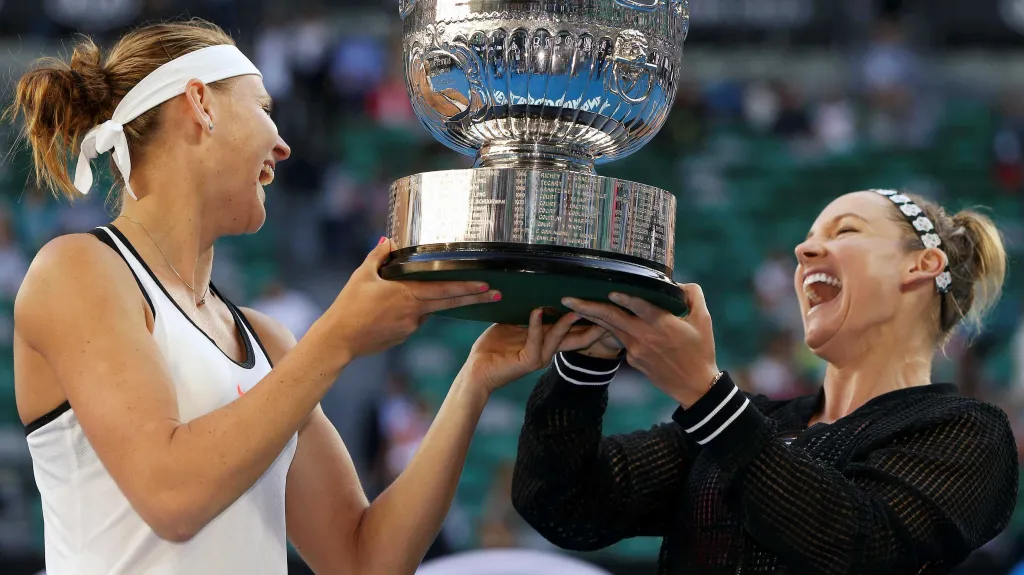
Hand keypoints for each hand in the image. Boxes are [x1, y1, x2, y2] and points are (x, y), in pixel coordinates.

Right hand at [327, 238, 500, 358]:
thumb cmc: (348, 305)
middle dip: (475, 299)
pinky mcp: (403, 337)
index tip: (488, 286)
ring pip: (425, 311)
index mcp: (407, 294)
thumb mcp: (362, 275)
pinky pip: (412, 321)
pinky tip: (384, 313)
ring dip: (423, 303)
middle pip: (450, 303)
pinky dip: (407, 313)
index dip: (468, 288)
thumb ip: (379, 256)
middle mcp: (414, 312)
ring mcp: (410, 328)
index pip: (445, 290)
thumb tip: (389, 239)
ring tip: (388, 302)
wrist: (338, 340)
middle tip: (497, 295)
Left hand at [463, 309, 605, 393]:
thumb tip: (539, 296)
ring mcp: (538, 357)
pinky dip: (536, 325)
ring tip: (577, 309)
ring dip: (566, 323)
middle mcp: (546, 352)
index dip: (587, 322)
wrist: (477, 370)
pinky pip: (535, 340)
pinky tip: (537, 311)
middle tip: (605, 313)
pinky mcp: (527, 361)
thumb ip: (528, 316)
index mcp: (544, 343)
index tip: (601, 309)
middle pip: (575, 339)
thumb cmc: (493, 348)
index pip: (572, 332)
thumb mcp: (513, 326)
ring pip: (557, 338)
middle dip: (590, 327)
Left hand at [561, 285, 719, 407]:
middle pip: (613, 319)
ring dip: (590, 317)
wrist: (694, 386)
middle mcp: (646, 338)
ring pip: (610, 329)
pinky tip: (593, 320)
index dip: (626, 300)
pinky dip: (606, 329)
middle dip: (588, 308)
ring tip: (571, 306)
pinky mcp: (632, 359)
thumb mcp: (703, 321)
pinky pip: (618, 339)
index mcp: (664, 326)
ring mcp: (636, 350)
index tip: (610, 291)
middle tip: (567, 298)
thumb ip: (692, 297)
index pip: (642, 309)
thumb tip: (679, 284)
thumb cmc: (701, 350)